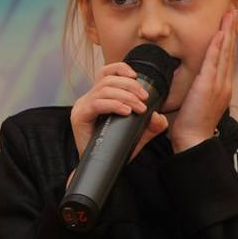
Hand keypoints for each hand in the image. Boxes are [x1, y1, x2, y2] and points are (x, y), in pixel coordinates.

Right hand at [68, 62, 168, 185]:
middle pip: (108, 80)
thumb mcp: (138, 134)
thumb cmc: (115, 149)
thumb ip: (151, 125)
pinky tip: (126, 112)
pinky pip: (97, 103)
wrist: (101, 169)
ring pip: (104, 89)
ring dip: (126, 96)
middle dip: (130, 87)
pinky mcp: (79, 117)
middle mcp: (88, 98)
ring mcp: (82, 106)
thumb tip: (159, 117)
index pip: (106, 72)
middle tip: (145, 99)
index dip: (121, 69)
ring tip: (139, 108)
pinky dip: (114, 105)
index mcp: (98, 96)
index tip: (137, 78)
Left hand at [169, 9, 236, 152]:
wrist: (193, 141)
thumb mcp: (197, 104)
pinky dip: (218, 46)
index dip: (228, 41)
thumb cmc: (191, 126)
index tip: (228, 25)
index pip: (226, 59)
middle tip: (232, 12)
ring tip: (229, 15)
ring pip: (225, 53)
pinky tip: (219, 33)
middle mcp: (224, 84)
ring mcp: (219, 84)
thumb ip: (197, 89)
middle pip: (229, 51)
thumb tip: (191, 80)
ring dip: (226, 32)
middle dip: (231, 30)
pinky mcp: (209, 86)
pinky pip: (214, 62)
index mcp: (222, 88)